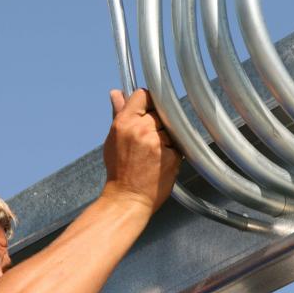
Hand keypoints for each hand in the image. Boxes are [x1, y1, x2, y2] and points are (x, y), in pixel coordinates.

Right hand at [102, 89, 180, 214]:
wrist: (127, 198)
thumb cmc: (119, 171)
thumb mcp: (113, 139)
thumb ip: (119, 113)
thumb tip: (116, 94)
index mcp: (124, 123)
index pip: (143, 95)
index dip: (148, 101)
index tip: (150, 109)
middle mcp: (141, 129)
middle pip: (161, 110)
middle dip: (159, 122)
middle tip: (151, 138)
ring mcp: (157, 142)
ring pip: (172, 127)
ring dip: (168, 136)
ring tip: (155, 152)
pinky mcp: (171, 155)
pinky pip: (179, 144)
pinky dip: (174, 151)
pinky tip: (162, 161)